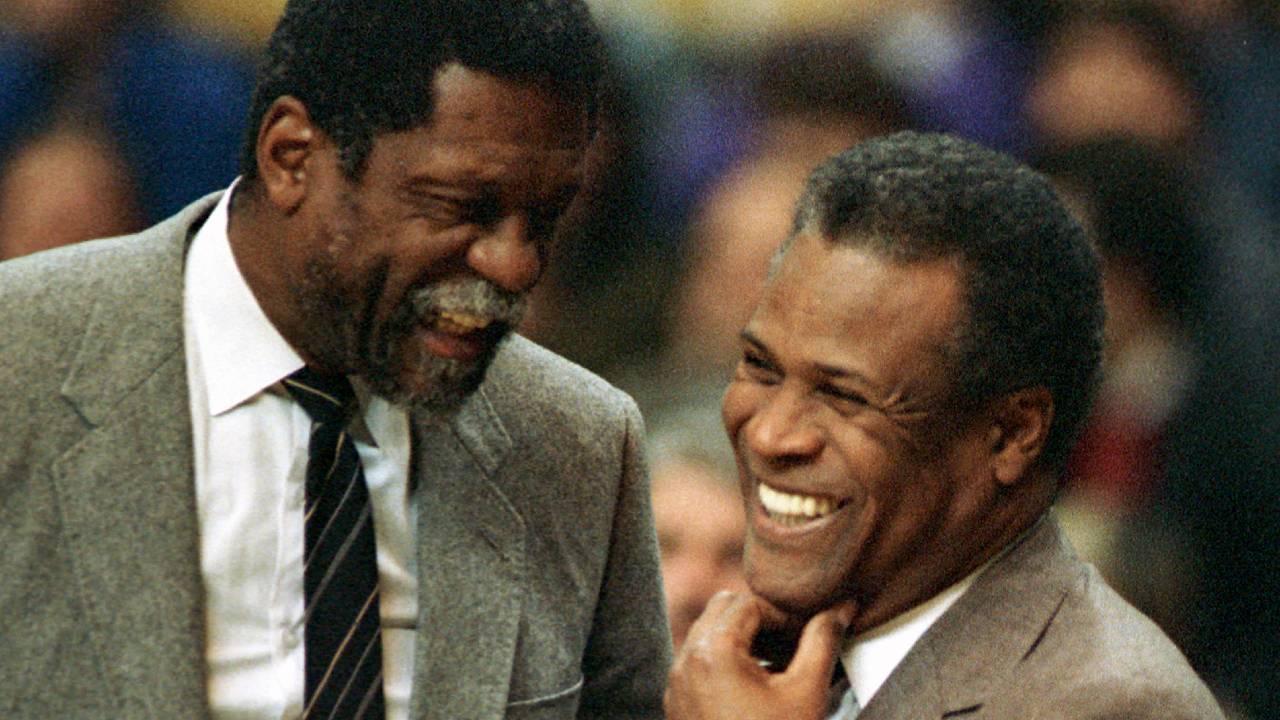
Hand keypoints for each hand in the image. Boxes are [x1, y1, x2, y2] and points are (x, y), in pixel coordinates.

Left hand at [664, 590, 856, 719]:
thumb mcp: (806, 691)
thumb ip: (823, 641)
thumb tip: (840, 609)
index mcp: (712, 651)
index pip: (749, 602)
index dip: (784, 613)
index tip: (809, 633)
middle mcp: (685, 662)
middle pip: (722, 609)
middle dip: (760, 619)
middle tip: (794, 644)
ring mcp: (677, 685)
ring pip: (708, 634)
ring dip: (744, 638)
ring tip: (781, 666)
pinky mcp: (678, 706)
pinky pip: (700, 664)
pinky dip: (728, 662)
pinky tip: (759, 689)